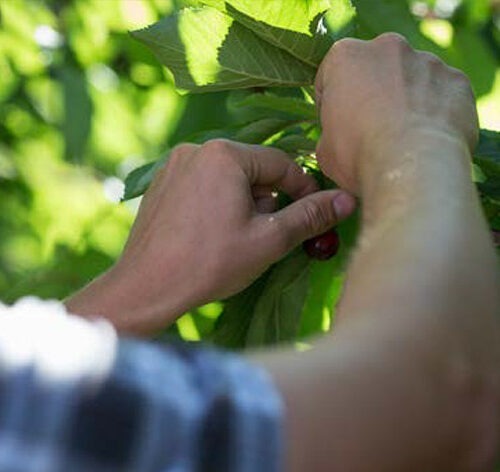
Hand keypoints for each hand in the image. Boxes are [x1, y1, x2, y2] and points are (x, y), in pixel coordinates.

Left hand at [66, 140, 354, 334]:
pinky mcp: (161, 184)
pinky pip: (203, 185)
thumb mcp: (269, 240)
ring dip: (244, 203)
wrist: (146, 288)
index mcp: (224, 154)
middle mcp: (196, 150)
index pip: (280, 163)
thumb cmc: (210, 264)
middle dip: (269, 199)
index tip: (314, 212)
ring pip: (227, 178)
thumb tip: (346, 200)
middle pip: (252, 169)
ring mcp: (173, 166)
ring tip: (239, 238)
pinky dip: (218, 203)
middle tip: (270, 233)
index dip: (303, 188)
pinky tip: (213, 234)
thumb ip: (309, 216)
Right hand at [315, 33, 478, 193]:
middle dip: (373, 93)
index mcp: (346, 57)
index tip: (337, 127)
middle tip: (372, 130)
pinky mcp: (456, 80)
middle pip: (375, 70)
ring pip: (411, 79)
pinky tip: (428, 139)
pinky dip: (436, 111)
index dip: (331, 105)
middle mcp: (388, 47)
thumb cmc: (360, 157)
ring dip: (406, 100)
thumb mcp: (325, 150)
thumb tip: (343, 134)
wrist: (412, 168)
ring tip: (404, 139)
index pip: (332, 77)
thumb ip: (333, 129)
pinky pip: (442, 94)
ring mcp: (427, 60)